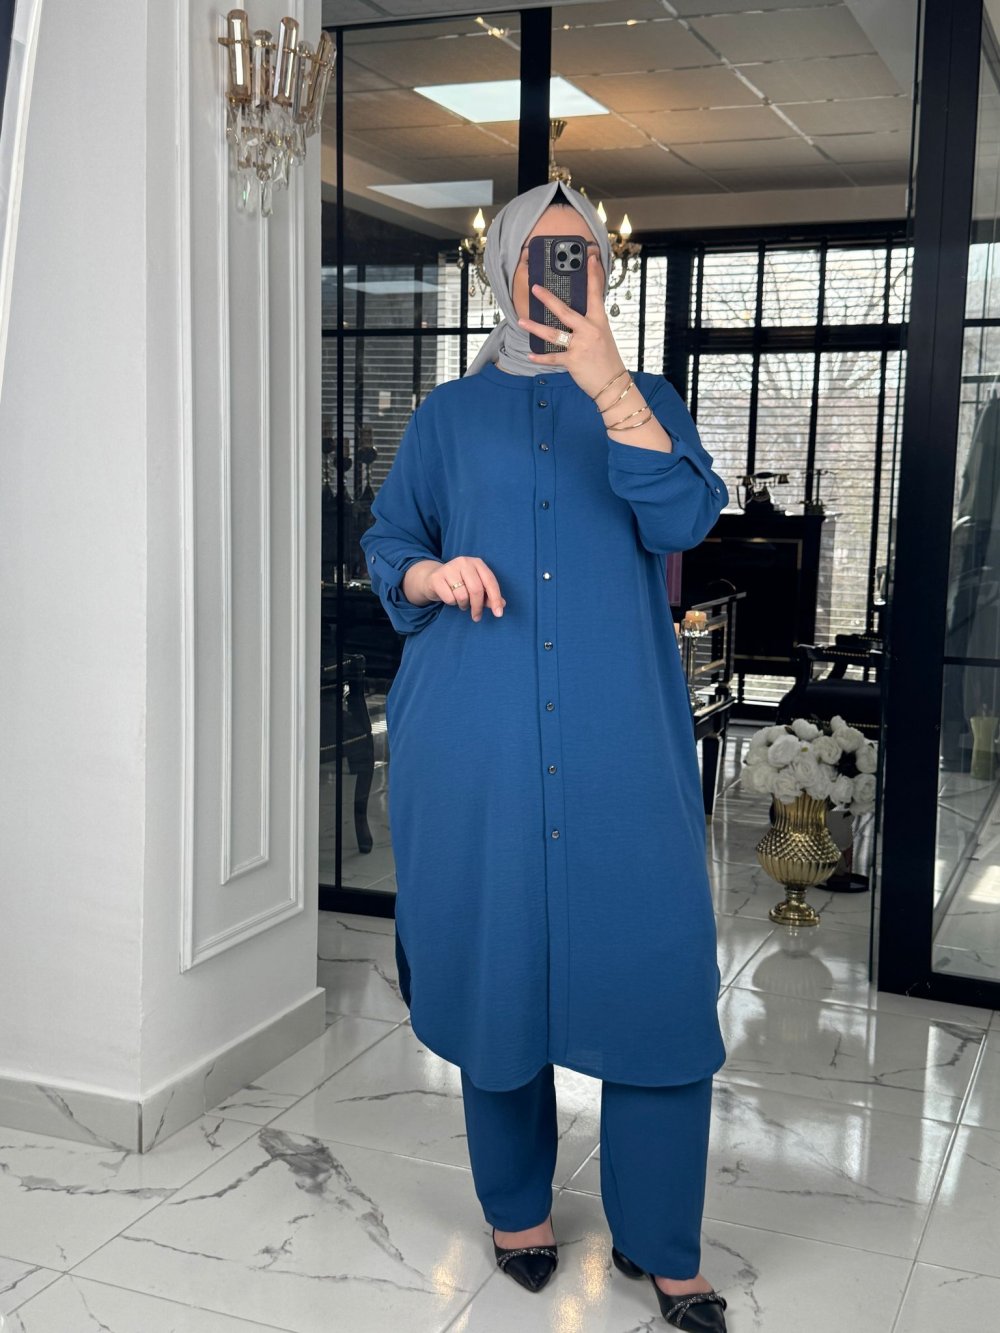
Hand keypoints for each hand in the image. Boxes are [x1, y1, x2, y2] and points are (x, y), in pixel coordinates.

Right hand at [418, 557, 505, 620]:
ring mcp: (449, 568)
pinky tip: (450, 597)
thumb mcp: (475, 588)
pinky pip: (449, 598)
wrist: (434, 579)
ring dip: (463, 605)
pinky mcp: (437, 577)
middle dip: (478, 607)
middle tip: (476, 617)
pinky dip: (452, 603)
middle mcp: (464, 562)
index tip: (498, 614)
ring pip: (462, 596)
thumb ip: (488, 596)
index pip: (490, 581)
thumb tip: (502, 605)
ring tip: (461, 602)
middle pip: (476, 590)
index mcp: (477, 563)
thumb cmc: (459, 584)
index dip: (495, 598)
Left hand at [517, 253, 626, 399]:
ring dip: (534, 327)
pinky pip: (552, 358)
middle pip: (565, 311)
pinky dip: (540, 358)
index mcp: (599, 321)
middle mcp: (589, 330)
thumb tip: (570, 314)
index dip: (593, 275)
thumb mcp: (602, 335)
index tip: (591, 258)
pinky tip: (530, 354)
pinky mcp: (573, 361)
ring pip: (553, 334)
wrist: (613, 383)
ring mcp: (580, 346)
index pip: (596, 294)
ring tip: (521, 321)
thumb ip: (589, 324)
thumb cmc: (606, 359)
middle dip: (548, 299)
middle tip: (535, 288)